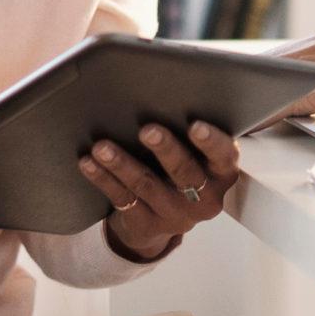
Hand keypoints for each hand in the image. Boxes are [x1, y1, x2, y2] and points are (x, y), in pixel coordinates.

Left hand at [79, 120, 240, 261]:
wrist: (163, 218)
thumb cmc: (182, 170)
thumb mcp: (198, 157)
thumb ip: (190, 133)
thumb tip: (167, 90)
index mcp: (222, 174)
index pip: (224, 156)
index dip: (212, 142)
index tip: (195, 126)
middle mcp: (204, 198)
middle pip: (183, 171)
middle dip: (165, 148)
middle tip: (147, 130)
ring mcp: (175, 215)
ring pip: (146, 185)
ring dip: (122, 163)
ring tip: (103, 147)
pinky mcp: (148, 225)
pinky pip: (123, 198)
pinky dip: (104, 178)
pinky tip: (90, 163)